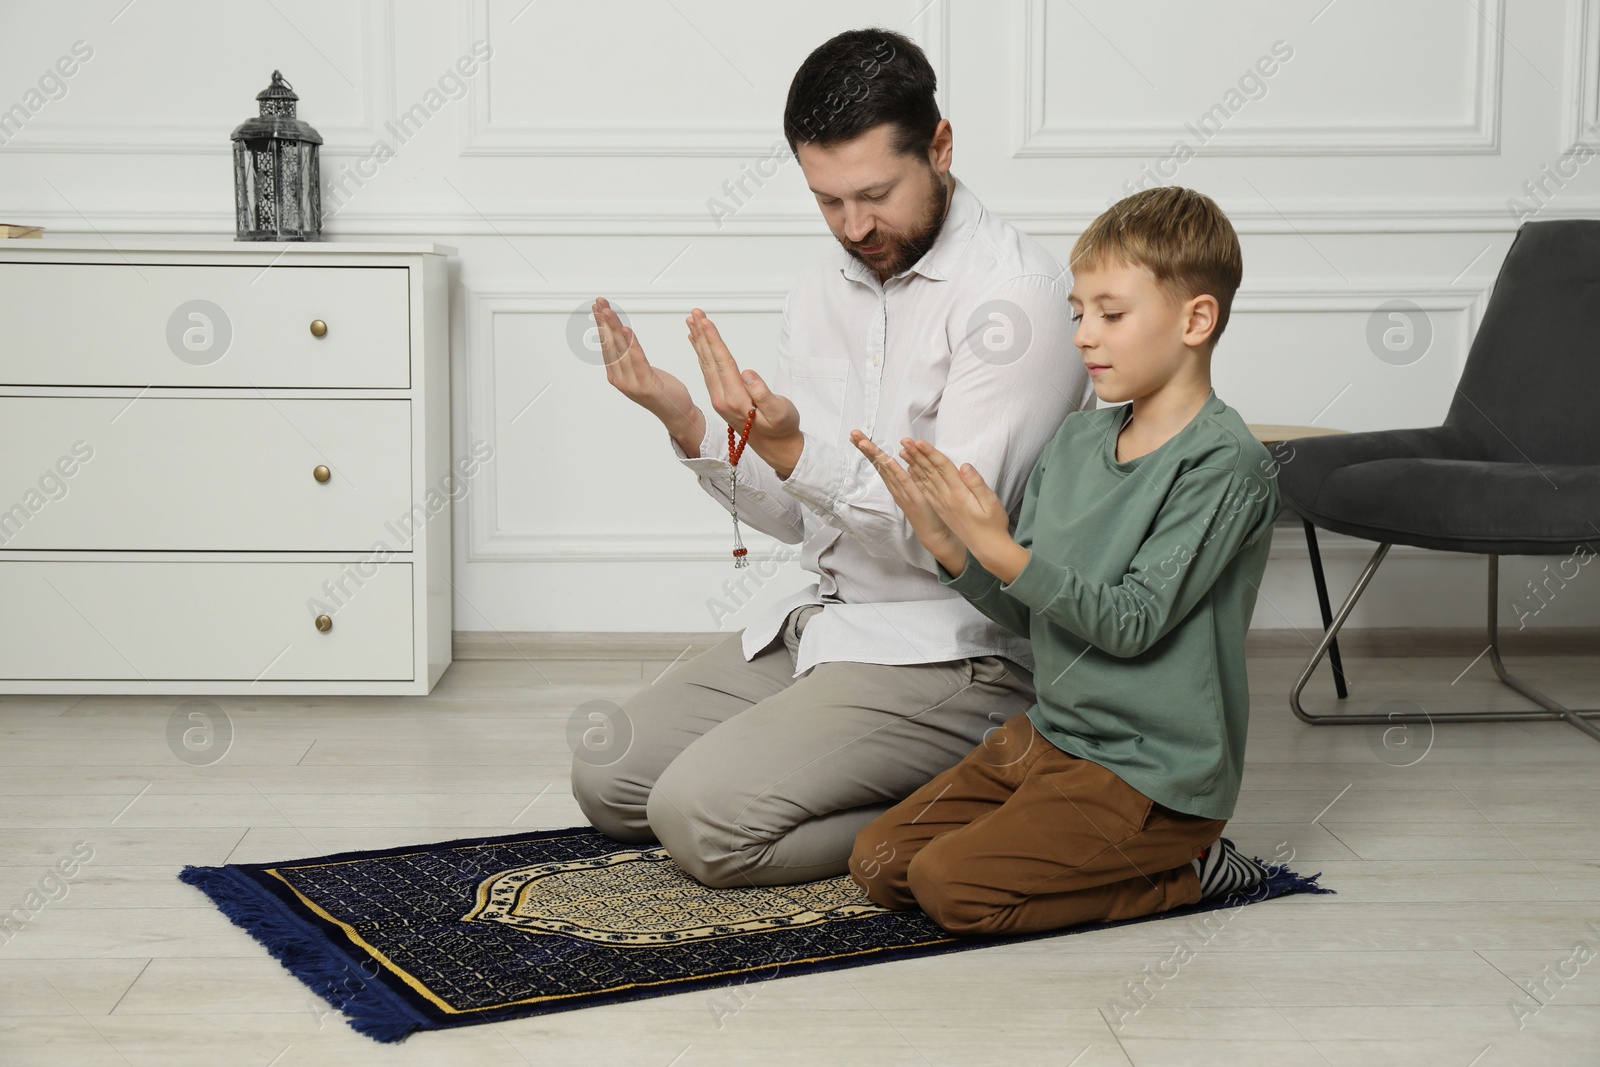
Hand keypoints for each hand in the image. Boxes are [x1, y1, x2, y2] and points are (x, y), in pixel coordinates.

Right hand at [593, 297, 703, 446]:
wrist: (677, 413)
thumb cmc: (661, 391)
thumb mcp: (641, 371)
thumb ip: (630, 357)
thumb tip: (622, 339)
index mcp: (616, 375)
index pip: (606, 344)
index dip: (601, 325)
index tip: (598, 307)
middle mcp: (620, 379)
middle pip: (610, 344)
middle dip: (604, 321)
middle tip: (599, 302)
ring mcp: (631, 383)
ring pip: (620, 349)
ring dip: (613, 327)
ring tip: (608, 311)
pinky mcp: (645, 384)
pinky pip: (637, 359)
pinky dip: (631, 343)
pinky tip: (625, 330)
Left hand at [686, 308, 803, 476]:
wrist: (776, 448)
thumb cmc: (782, 428)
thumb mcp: (780, 412)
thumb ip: (763, 394)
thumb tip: (748, 374)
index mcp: (735, 399)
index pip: (722, 362)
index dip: (713, 340)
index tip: (705, 321)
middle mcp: (722, 399)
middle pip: (709, 360)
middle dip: (702, 335)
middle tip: (694, 313)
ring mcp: (719, 399)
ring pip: (706, 364)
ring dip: (699, 342)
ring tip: (692, 323)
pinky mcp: (721, 399)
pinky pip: (708, 371)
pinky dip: (702, 355)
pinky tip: (698, 345)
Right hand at [850, 430, 965, 570]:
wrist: (934, 533)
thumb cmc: (927, 511)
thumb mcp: (918, 488)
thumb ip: (911, 475)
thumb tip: (907, 462)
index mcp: (897, 483)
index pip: (881, 462)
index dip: (870, 449)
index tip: (858, 437)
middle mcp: (895, 486)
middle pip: (878, 464)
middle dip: (866, 448)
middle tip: (853, 434)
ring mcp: (902, 492)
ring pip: (886, 470)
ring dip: (874, 455)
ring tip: (862, 442)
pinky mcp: (912, 497)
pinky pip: (902, 481)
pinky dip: (893, 470)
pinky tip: (885, 459)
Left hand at [900, 439, 1027, 580]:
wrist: (986, 548)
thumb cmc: (993, 524)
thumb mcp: (991, 503)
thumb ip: (976, 484)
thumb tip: (964, 466)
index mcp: (959, 493)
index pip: (942, 468)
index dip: (930, 453)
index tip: (919, 442)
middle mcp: (946, 498)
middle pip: (929, 471)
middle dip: (917, 455)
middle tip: (905, 440)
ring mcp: (942, 504)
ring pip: (924, 480)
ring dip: (913, 464)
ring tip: (903, 451)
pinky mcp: (941, 509)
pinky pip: (925, 491)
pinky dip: (917, 479)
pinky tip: (911, 471)